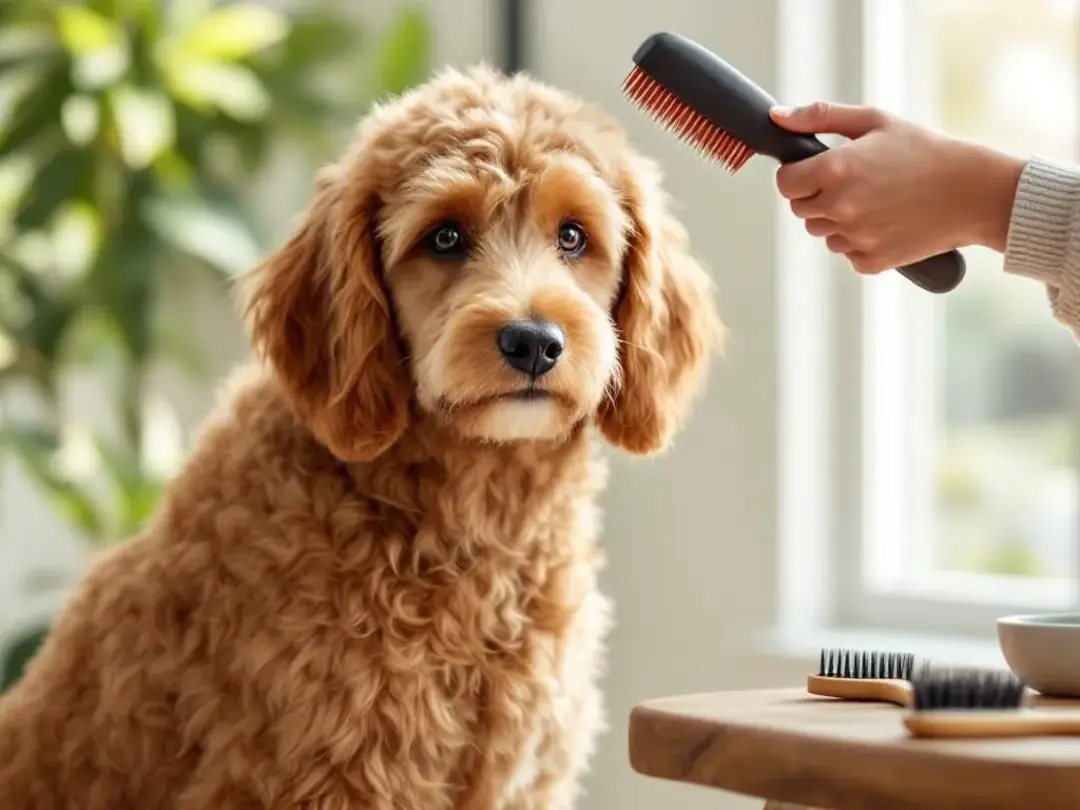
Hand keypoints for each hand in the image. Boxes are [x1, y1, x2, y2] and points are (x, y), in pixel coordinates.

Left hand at [769, 102, 1024, 273]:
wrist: (973, 192)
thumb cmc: (925, 151)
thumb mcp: (874, 121)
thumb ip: (820, 117)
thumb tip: (777, 117)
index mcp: (835, 170)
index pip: (785, 183)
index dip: (797, 175)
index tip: (816, 170)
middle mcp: (839, 206)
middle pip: (800, 210)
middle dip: (817, 196)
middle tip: (854, 182)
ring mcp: (854, 237)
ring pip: (822, 232)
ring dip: (837, 219)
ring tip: (874, 200)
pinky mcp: (870, 261)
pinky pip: (846, 252)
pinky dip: (859, 241)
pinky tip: (885, 221)